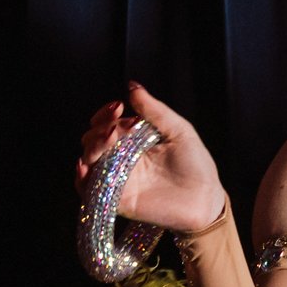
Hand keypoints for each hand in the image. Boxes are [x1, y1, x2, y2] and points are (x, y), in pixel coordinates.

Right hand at [74, 81, 228, 233]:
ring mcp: (117, 178)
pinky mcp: (116, 199)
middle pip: (93, 140)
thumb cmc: (196, 165)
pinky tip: (86, 167)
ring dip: (92, 149)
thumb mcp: (179, 130)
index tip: (117, 107)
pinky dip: (82, 179)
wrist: (205, 199)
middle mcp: (121, 158)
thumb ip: (155, 110)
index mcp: (134, 140)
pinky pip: (89, 190)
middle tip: (116, 129)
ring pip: (88, 161)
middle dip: (99, 131)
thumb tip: (132, 86)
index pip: (108, 123)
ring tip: (108, 141)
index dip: (106, 114)